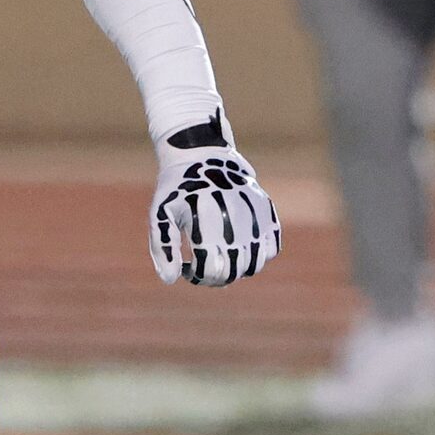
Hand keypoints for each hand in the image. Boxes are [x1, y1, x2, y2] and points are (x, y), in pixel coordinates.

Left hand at [150, 113, 280, 287]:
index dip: (198, 277)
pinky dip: (259, 255)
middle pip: (234, 272)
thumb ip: (163, 247)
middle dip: (216, 278)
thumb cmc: (176, 188)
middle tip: (202, 266)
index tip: (188, 268)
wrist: (202, 155)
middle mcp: (236, 221)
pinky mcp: (267, 211)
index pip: (212, 271)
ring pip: (256, 264)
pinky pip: (273, 248)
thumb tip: (170, 279)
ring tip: (221, 257)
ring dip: (238, 270)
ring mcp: (255, 216)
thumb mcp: (161, 214)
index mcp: (208, 223)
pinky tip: (239, 246)